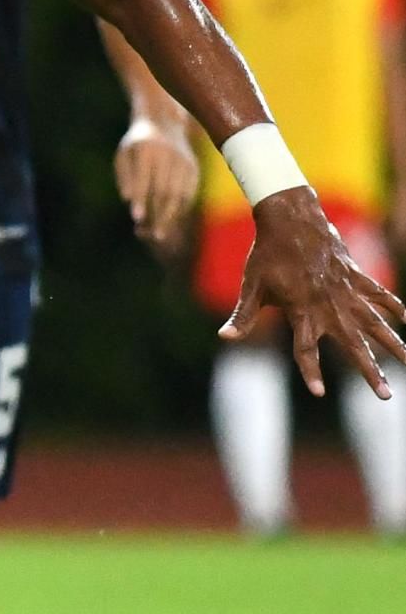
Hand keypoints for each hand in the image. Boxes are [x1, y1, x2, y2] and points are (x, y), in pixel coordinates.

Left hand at [115, 118, 198, 250]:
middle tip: (153, 236)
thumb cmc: (136, 145)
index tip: (136, 218)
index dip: (141, 199)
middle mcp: (169, 155)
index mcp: (146, 150)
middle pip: (165, 190)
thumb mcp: (123, 155)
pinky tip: (169, 222)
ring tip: (159, 235)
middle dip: (159, 215)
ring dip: (170, 217)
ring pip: (180, 194)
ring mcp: (184, 162)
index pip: (144, 178)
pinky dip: (180, 210)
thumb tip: (128, 199)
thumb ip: (124, 176)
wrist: (164, 123)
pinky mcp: (193, 168)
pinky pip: (188, 193)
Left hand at [223, 189, 405, 396]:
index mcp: (302, 310)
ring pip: (376, 323)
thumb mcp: (251, 286)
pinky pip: (379, 295)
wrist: (291, 218)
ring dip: (394, 344)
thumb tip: (225, 337)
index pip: (305, 349)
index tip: (318, 393)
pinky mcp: (356, 275)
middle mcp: (329, 304)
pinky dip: (393, 307)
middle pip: (354, 345)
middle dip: (371, 371)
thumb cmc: (267, 254)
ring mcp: (346, 290)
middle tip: (386, 396)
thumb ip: (243, 315)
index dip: (310, 371)